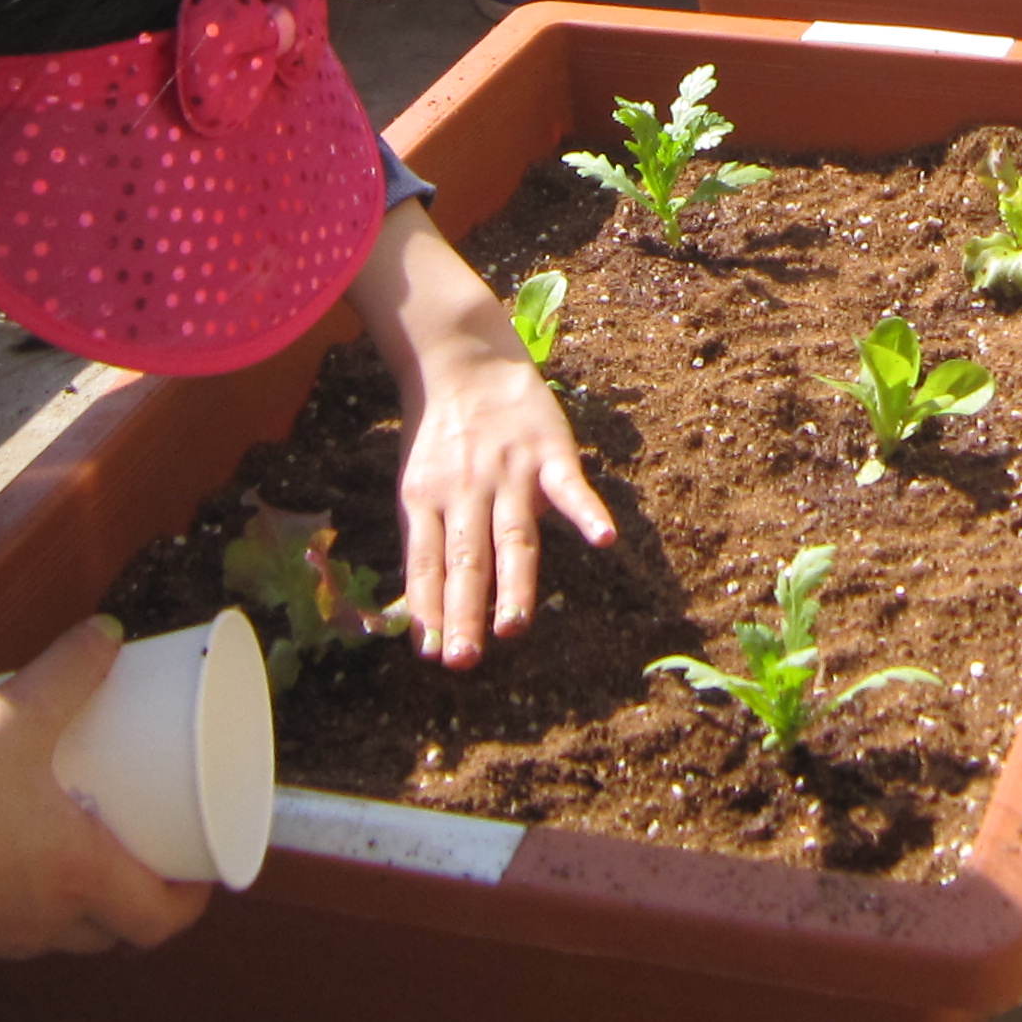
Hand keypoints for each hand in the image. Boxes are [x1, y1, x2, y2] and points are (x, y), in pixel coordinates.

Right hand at [0, 620, 212, 957]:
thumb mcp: (10, 716)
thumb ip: (66, 671)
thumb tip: (108, 635)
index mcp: (75, 880)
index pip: (158, 920)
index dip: (192, 900)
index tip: (203, 872)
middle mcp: (37, 924)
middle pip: (111, 932)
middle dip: (137, 897)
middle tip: (145, 847)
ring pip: (54, 933)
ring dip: (76, 900)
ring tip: (77, 843)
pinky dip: (15, 901)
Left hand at [394, 334, 614, 667]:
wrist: (465, 360)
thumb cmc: (440, 438)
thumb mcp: (417, 487)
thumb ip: (425, 544)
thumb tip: (419, 614)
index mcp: (426, 501)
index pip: (426, 565)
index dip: (430, 609)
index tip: (432, 656)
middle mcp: (466, 491)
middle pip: (466, 560)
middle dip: (465, 613)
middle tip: (464, 662)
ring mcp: (510, 472)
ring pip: (512, 536)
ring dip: (514, 583)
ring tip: (514, 627)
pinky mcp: (550, 451)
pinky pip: (569, 486)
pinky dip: (587, 511)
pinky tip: (604, 539)